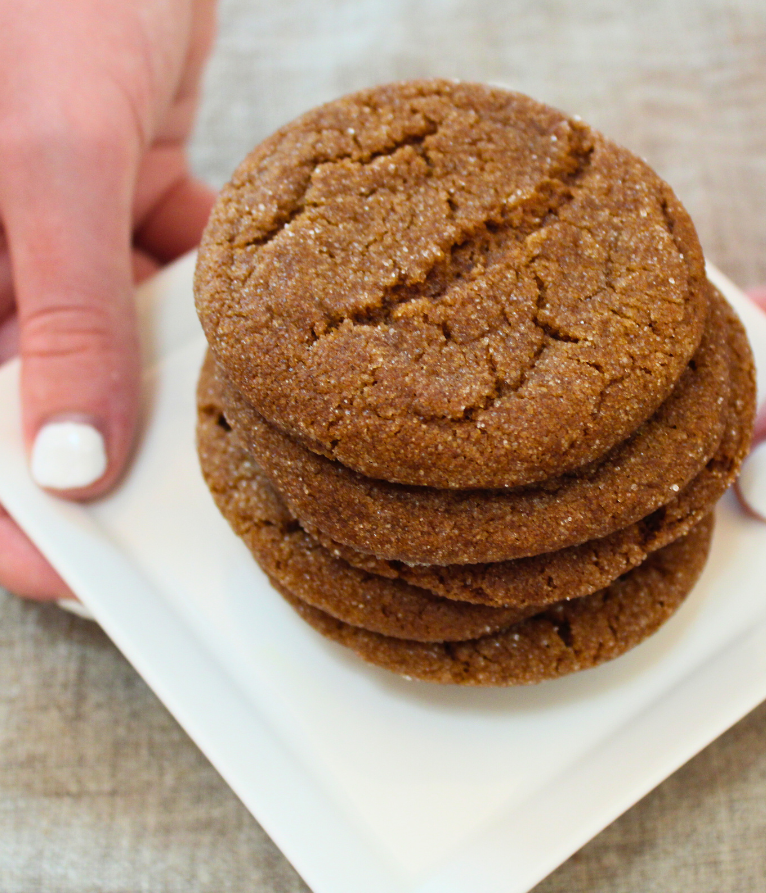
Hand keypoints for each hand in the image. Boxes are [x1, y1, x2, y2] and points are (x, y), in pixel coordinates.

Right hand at [0, 0, 216, 599]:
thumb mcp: (45, 155)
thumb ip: (61, 312)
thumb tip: (66, 462)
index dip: (7, 516)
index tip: (81, 576)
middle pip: (40, 392)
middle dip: (113, 454)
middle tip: (191, 518)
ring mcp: (50, 227)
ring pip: (112, 337)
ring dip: (175, 372)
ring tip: (237, 428)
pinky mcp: (119, 192)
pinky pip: (166, 270)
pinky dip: (211, 294)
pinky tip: (257, 320)